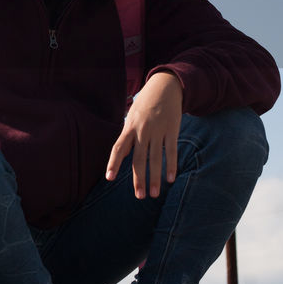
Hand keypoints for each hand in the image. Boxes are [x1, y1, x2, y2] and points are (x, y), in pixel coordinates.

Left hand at [106, 72, 182, 198]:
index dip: (113, 163)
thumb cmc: (145, 105)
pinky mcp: (172, 130)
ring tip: (154, 194)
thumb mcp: (132, 117)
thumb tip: (121, 156)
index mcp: (129, 127)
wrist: (165, 86)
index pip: (119, 148)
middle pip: (139, 159)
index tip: (109, 178)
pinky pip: (171, 151)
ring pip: (156, 158)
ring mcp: (158, 130)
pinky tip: (170, 179)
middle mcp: (142, 130)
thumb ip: (127, 136)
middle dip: (138, 179)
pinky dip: (171, 165)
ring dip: (155, 178)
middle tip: (139, 196)